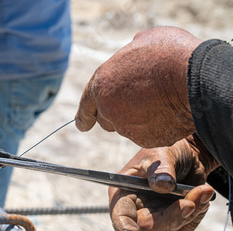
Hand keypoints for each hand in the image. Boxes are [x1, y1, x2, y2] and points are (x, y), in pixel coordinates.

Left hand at [75, 27, 201, 147]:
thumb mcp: (142, 42)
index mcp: (102, 84)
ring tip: (160, 100)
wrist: (197, 78)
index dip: (83, 118)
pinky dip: (157, 127)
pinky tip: (170, 112)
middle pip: (107, 120)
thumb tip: (129, 59)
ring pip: (129, 127)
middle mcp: (109, 110)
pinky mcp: (147, 139)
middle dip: (117, 114)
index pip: (85, 107)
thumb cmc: (170, 54)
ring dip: (138, 119)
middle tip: (138, 101)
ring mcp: (127, 127)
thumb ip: (127, 57)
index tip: (82, 126)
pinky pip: (149, 135)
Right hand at [109, 135, 218, 230]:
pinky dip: (196, 214)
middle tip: (192, 202)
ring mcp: (154, 216)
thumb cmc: (167, 150)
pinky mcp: (171, 221)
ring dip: (190, 212)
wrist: (190, 154)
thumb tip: (162, 186)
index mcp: (122, 193)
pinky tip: (199, 195)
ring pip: (169, 230)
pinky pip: (183, 229)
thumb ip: (160, 170)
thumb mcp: (160, 154)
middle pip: (148, 229)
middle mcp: (135, 208)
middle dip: (172, 217)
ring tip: (202, 189)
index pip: (120, 219)